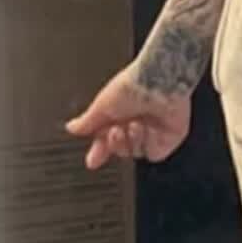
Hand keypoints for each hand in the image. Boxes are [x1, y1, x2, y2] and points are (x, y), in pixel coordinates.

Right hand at [64, 64, 191, 169]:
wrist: (158, 81)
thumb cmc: (132, 85)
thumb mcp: (102, 105)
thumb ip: (88, 121)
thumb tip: (71, 127)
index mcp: (117, 116)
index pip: (105, 141)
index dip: (99, 152)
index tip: (93, 161)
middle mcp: (135, 123)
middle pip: (120, 149)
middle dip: (115, 143)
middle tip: (115, 131)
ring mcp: (152, 131)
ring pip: (136, 152)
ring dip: (132, 140)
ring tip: (135, 124)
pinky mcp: (169, 137)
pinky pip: (154, 153)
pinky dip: (149, 144)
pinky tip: (149, 130)